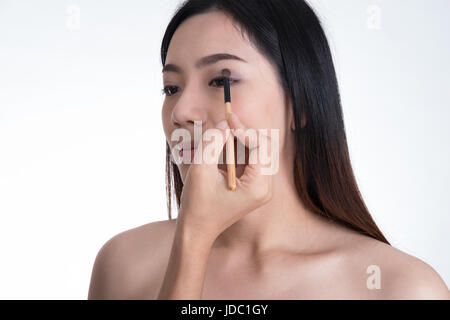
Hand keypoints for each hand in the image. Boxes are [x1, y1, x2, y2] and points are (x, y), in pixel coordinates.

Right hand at [176, 112, 273, 242]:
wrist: (197, 230)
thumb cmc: (197, 204)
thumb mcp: (200, 170)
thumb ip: (212, 143)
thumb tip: (224, 123)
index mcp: (257, 187)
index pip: (261, 146)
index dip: (244, 129)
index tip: (227, 120)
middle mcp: (265, 188)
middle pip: (265, 147)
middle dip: (246, 133)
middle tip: (225, 124)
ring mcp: (261, 188)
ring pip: (260, 151)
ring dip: (242, 140)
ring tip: (222, 136)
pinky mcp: (254, 186)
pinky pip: (253, 160)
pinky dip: (240, 149)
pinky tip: (224, 147)